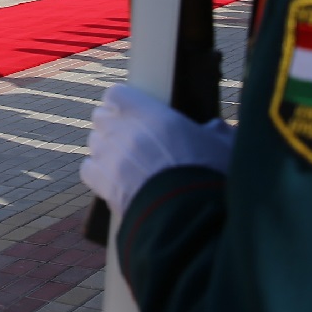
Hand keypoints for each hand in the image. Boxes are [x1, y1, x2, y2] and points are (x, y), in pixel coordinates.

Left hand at [80, 84, 235, 215]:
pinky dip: (97, 173)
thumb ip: (217, 132)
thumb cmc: (208, 177)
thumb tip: (215, 128)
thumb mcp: (223, 148)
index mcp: (151, 114)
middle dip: (112, 125)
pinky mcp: (101, 183)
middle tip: (131, 139)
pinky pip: (88, 169)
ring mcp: (109, 156)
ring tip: (125, 163)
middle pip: (101, 117)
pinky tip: (114, 182)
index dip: (123, 103)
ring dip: (106, 149)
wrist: (188, 218)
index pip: (117, 94)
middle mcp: (123, 130)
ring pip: (94, 142)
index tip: (133, 112)